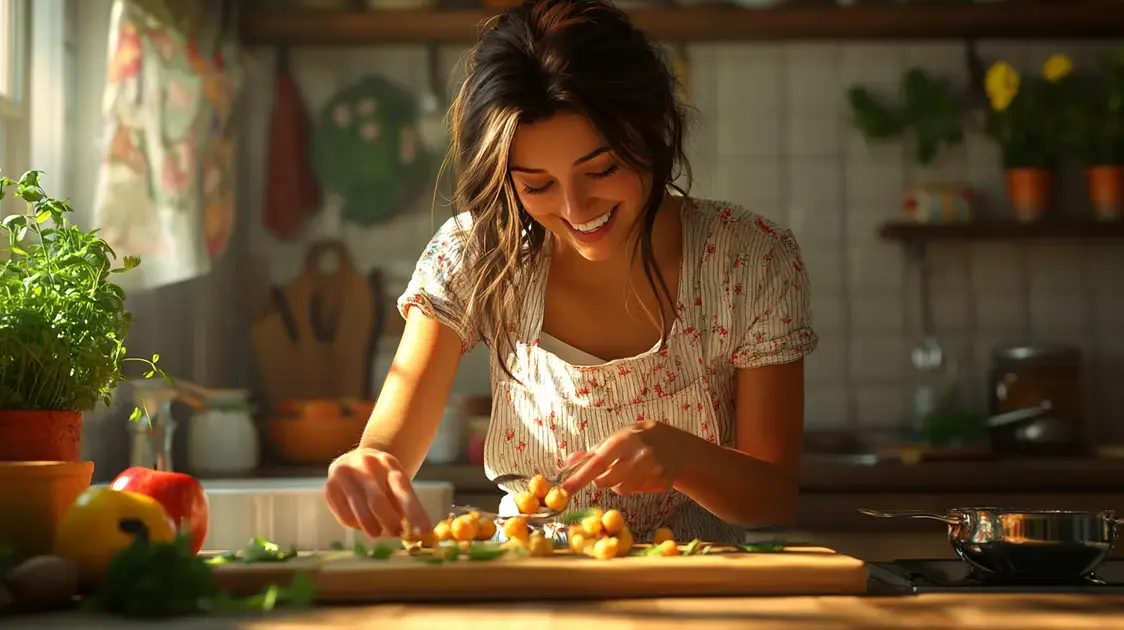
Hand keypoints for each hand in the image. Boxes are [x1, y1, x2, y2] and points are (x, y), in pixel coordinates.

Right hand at [323, 448, 431, 537]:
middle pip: (377, 501)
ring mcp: (344, 475)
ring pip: (359, 511)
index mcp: (387, 462)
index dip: (414, 512)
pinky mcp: (329, 488)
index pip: (402, 489)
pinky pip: (344, 517)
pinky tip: (361, 523)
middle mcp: (364, 465)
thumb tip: (412, 533)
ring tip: (380, 533)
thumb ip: (403, 503)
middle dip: (389, 522)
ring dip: (372, 528)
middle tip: (397, 534)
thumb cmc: (382, 478)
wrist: (357, 460)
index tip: (425, 531)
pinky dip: (356, 525)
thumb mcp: (396, 481)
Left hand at [560, 420, 680, 495]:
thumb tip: (568, 461)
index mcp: (624, 439)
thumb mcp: (617, 438)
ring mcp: (654, 467)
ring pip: (622, 489)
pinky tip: (647, 474)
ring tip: (631, 470)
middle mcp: (640, 453)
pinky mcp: (665, 480)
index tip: (562, 491)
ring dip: (620, 484)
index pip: (596, 463)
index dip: (578, 478)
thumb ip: (592, 452)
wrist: (676, 444)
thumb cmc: (638, 440)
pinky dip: (638, 486)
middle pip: (606, 483)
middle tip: (612, 470)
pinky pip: (640, 492)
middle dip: (603, 480)